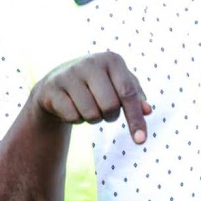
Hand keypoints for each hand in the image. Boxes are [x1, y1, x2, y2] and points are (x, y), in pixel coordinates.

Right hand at [31, 51, 151, 143]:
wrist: (58, 82)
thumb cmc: (98, 85)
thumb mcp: (119, 86)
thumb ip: (136, 98)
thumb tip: (148, 110)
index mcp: (112, 60)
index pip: (128, 93)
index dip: (136, 118)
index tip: (141, 141)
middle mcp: (91, 62)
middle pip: (110, 106)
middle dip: (110, 116)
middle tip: (104, 109)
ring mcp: (69, 74)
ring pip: (91, 114)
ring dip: (92, 118)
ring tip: (87, 105)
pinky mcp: (52, 88)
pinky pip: (72, 117)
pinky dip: (76, 119)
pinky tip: (71, 106)